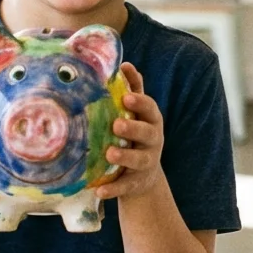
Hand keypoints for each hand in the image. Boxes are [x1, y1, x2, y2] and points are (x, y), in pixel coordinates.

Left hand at [96, 62, 166, 200]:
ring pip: (139, 160)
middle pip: (148, 133)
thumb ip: (133, 89)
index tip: (126, 98)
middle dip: (134, 129)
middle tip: (117, 124)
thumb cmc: (136, 134)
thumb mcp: (137, 113)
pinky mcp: (136, 183)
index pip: (150, 109)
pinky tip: (99, 189)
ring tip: (109, 153)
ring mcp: (146, 163)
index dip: (140, 103)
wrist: (144, 175)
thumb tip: (124, 63)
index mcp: (151, 121)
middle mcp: (153, 141)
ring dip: (125, 156)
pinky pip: (126, 186)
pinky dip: (113, 189)